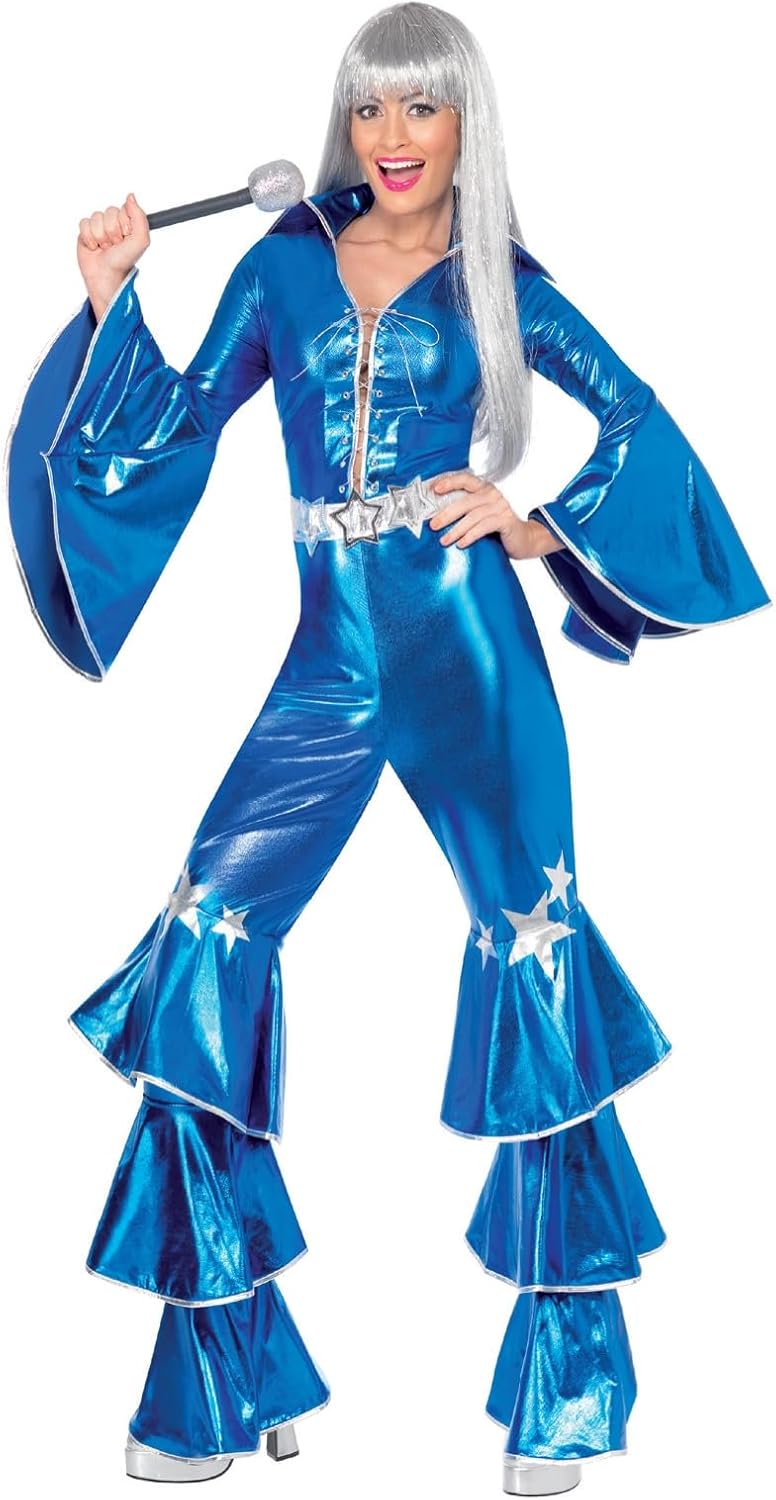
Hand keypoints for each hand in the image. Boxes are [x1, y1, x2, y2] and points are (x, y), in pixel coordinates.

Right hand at [77, 193, 150, 313]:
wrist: (106, 276)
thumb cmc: (124, 260)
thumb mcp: (141, 240)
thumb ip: (139, 216)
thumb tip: (130, 196)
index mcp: (128, 223)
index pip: (124, 208)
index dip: (124, 223)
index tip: (126, 236)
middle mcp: (114, 223)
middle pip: (110, 211)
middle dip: (112, 231)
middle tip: (115, 245)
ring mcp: (99, 227)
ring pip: (96, 217)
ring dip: (101, 236)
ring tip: (105, 248)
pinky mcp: (85, 232)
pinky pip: (84, 223)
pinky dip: (89, 238)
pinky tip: (94, 247)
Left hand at [428, 471, 564, 557]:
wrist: (523, 540)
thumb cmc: (497, 527)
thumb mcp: (479, 516)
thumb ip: (464, 511)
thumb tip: (436, 517)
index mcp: (484, 489)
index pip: (465, 479)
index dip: (449, 482)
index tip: (434, 489)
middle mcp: (492, 494)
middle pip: (465, 501)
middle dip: (446, 514)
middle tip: (433, 525)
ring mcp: (500, 506)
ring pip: (473, 516)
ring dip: (456, 529)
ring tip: (444, 540)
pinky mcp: (506, 521)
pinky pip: (484, 527)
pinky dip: (471, 535)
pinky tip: (461, 544)